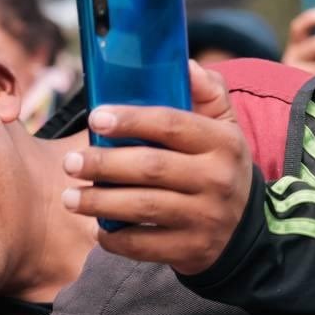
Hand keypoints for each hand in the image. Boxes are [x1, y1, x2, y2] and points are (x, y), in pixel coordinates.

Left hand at [61, 61, 252, 275]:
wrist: (245, 233)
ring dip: (99, 203)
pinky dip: (116, 239)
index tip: (95, 119)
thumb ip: (207, 92)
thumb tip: (186, 65)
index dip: (130, 120)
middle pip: (150, 167)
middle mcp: (216, 178)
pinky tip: (98, 230)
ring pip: (143, 207)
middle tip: (70, 163)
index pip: (171, 124)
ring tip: (71, 198)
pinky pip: (144, 245)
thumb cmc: (218, 168)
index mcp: (222, 141)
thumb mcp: (225, 128)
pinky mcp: (191, 249)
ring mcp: (204, 217)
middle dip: (103, 164)